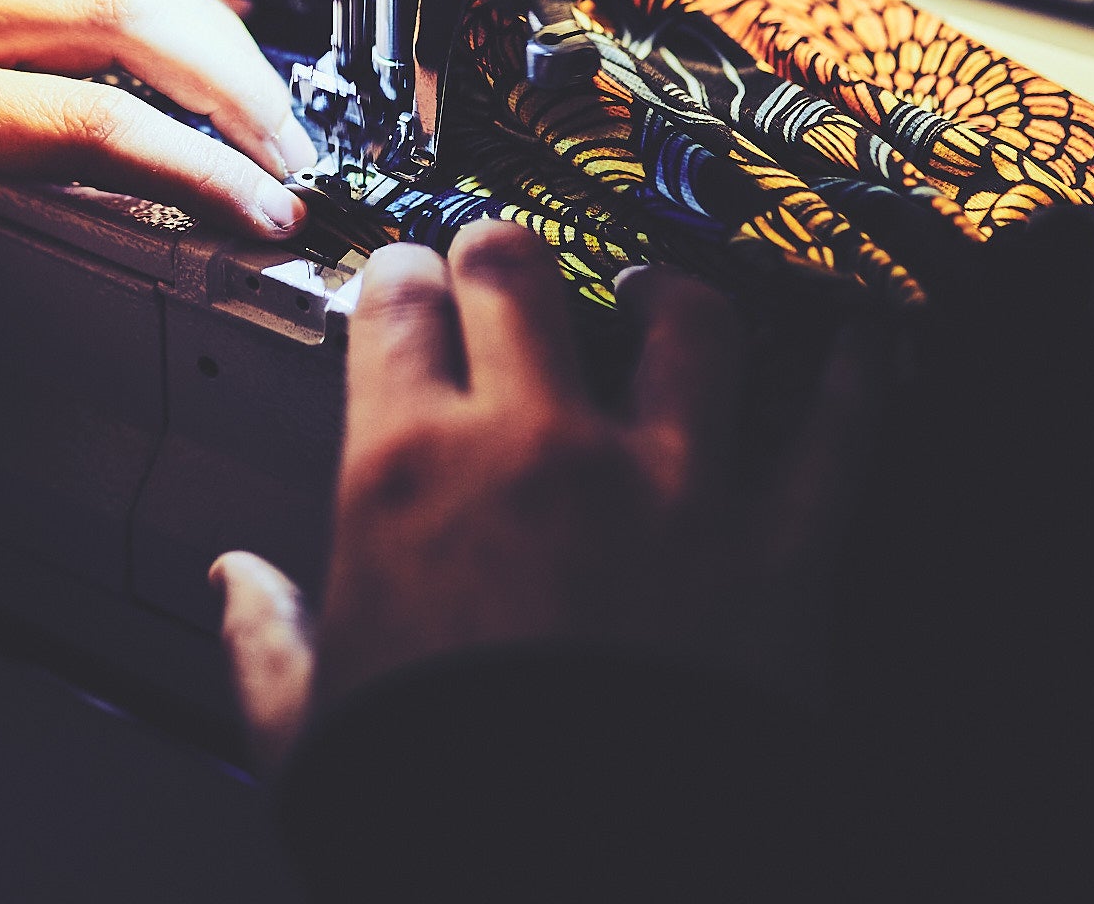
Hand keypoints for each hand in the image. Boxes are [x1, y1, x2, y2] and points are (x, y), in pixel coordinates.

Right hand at [213, 220, 882, 767]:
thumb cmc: (431, 813)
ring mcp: (671, 481)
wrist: (577, 887)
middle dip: (507, 253)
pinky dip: (854, 376)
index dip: (401, 280)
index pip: (395, 311)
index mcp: (407, 474)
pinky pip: (837, 428)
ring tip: (663, 292)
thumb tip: (235, 583)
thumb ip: (267, 643)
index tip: (408, 281)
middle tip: (508, 259)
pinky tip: (859, 343)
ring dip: (670, 293)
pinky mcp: (781, 544)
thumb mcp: (307, 734)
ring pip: (685, 318)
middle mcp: (537, 444)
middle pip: (521, 274)